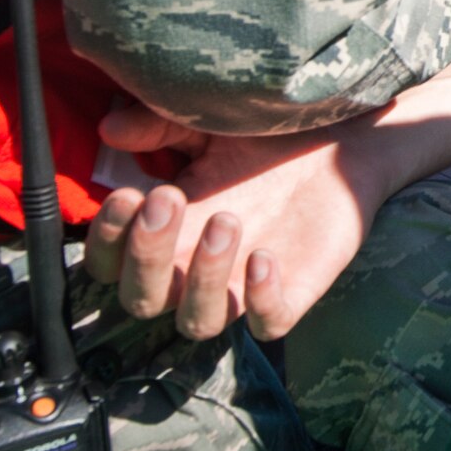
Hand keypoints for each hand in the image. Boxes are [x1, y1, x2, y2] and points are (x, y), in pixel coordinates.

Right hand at [83, 107, 388, 340]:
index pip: (110, 264)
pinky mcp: (294, 291)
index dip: (106, 241)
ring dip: (202, 279)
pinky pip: (268, 324)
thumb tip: (110, 128)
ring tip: (226, 221)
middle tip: (168, 198)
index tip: (127, 195)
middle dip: (146, 255)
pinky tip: (265, 258)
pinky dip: (261, 301)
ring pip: (199, 321)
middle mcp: (196, 268)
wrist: (345, 139)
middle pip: (142, 300)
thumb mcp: (207, 125)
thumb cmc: (267, 138)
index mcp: (167, 233)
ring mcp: (245, 284)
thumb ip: (159, 126)